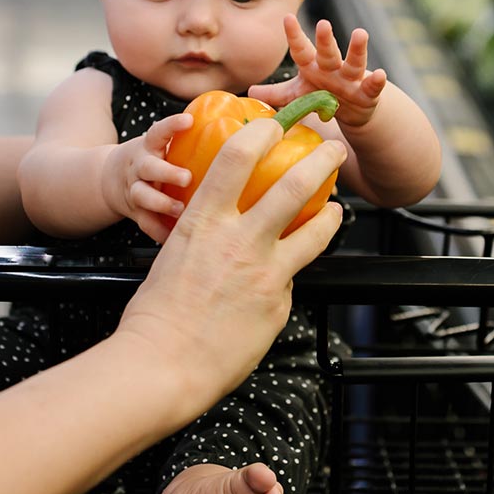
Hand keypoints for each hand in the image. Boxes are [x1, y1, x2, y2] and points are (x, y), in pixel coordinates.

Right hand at [101, 113, 192, 243]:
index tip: (188, 120)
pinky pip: (146, 223)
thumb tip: (236, 129)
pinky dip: (160, 231)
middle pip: (148, 167)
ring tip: (179, 210)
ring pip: (142, 196)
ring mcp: (136, 189)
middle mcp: (140, 167)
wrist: (114, 178)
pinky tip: (174, 237)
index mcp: (149, 147)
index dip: (172, 125)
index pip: (158, 132)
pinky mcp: (136, 211)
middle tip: (186, 178)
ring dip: (161, 203)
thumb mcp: (162, 144)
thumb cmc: (152, 159)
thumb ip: (187, 140)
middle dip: (167, 172)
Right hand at [118, 118, 345, 414]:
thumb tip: (225, 230)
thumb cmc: (156, 315)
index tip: (273, 127)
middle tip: (332, 151)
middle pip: (294, 185)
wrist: (164, 365)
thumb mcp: (173, 255)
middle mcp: (240, 241)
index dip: (261, 134)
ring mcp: (266, 273)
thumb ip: (205, 235)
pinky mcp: (279, 303)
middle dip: (321, 161)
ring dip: (331, 214)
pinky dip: (289, 274)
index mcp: (204, 222)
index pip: (238, 158)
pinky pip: (291, 280)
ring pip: (315, 231)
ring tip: (337, 208)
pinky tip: (281, 279)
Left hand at [250, 17, 387, 128]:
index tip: (287, 17)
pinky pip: (372, 86)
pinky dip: (377, 81)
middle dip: (325, 39)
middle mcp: (332, 69)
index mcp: (312, 67)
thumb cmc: (321, 96)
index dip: (294, 35)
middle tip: (322, 23)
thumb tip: (250, 92)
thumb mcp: (298, 95)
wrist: (351, 111)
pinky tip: (381, 74)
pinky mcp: (367, 93)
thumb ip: (276, 94)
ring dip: (357, 49)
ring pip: (354, 62)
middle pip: (327, 52)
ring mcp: (351, 79)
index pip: (301, 50)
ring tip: (361, 33)